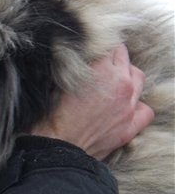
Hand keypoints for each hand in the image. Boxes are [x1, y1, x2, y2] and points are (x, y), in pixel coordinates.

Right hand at [31, 44, 153, 159]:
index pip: (107, 45)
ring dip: (126, 75)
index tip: (89, 50)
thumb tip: (72, 54)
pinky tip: (125, 106)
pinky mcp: (131, 126)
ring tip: (112, 80)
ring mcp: (129, 106)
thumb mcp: (54, 81)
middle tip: (97, 63)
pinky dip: (138, 105)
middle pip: (123, 57)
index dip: (96, 47)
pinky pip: (146, 109)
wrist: (56, 148)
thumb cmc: (49, 115)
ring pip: (138, 78)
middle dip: (111, 57)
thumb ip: (70, 64)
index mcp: (101, 69)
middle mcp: (120, 83)